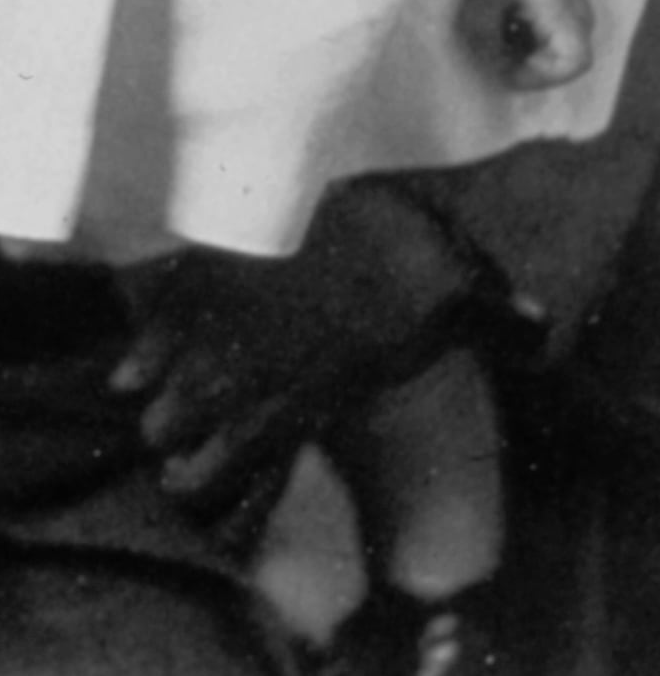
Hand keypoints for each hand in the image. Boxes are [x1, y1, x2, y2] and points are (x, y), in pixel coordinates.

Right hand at [108, 185, 472, 518]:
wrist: (303, 189)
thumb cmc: (381, 246)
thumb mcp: (454, 287)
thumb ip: (495, 319)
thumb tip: (542, 332)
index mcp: (291, 401)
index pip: (225, 472)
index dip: (204, 486)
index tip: (199, 478)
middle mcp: (232, 382)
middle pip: (164, 439)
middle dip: (169, 440)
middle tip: (180, 429)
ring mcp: (197, 332)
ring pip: (145, 394)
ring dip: (151, 398)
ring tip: (154, 392)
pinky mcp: (174, 285)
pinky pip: (136, 335)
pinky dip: (134, 350)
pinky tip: (136, 353)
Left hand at [459, 0, 593, 88]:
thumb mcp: (487, 0)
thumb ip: (483, 36)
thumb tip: (481, 61)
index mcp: (572, 25)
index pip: (566, 68)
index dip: (534, 75)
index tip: (502, 64)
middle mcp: (580, 23)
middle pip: (553, 62)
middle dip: (519, 62)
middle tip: (487, 50)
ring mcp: (572, 14)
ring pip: (546, 47)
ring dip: (517, 47)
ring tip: (489, 31)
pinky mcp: (560, 5)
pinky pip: (543, 32)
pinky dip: (519, 32)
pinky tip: (497, 17)